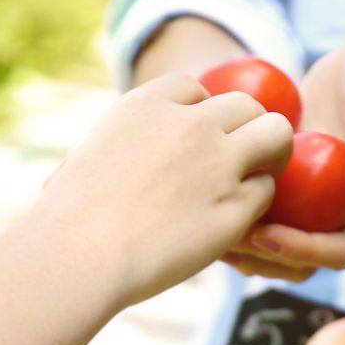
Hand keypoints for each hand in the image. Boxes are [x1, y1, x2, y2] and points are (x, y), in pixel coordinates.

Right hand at [39, 73, 292, 305]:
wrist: (79, 256)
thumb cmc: (69, 220)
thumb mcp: (85, 159)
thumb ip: (113, 149)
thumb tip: (92, 165)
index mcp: (149, 104)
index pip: (195, 88)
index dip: (201, 115)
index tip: (195, 143)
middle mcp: (191, 124)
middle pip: (246, 105)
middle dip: (247, 130)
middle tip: (241, 163)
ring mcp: (218, 164)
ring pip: (275, 136)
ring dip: (270, 158)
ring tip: (256, 184)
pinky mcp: (234, 208)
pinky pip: (265, 193)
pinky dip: (256, 206)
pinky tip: (236, 225)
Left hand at [223, 29, 344, 279]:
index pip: (336, 254)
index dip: (300, 252)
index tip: (265, 234)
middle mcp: (335, 215)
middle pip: (298, 262)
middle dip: (262, 257)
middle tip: (225, 238)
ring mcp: (309, 204)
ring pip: (273, 245)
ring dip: (242, 246)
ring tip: (206, 226)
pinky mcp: (286, 185)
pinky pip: (257, 210)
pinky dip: (232, 211)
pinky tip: (202, 197)